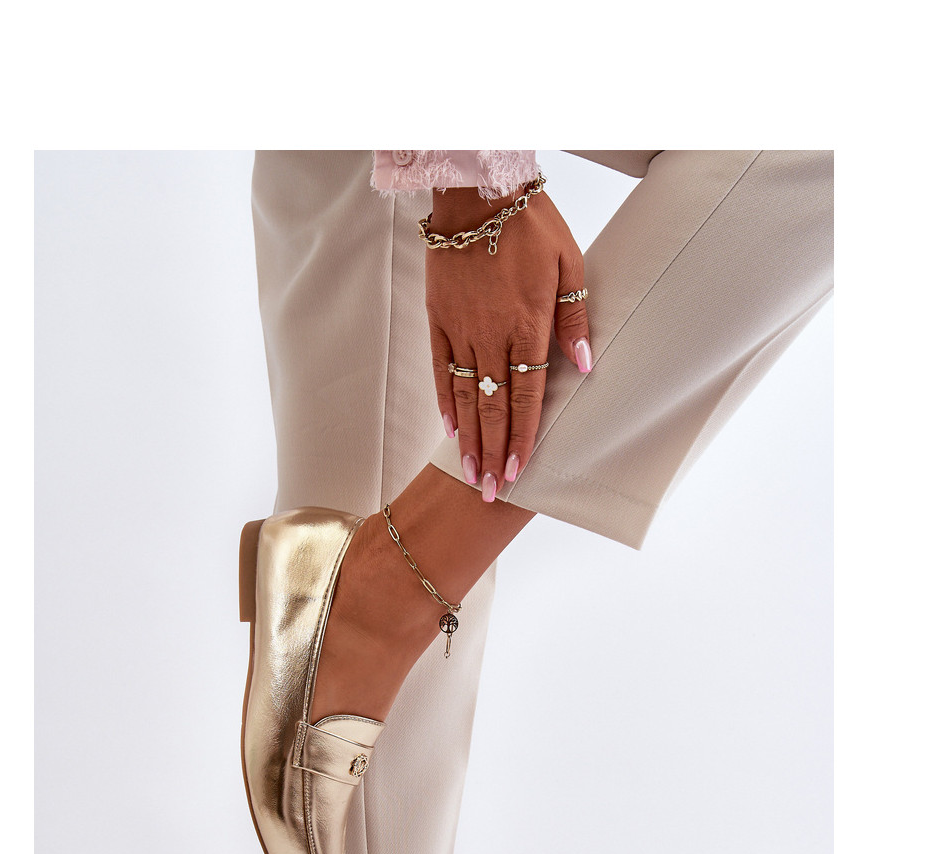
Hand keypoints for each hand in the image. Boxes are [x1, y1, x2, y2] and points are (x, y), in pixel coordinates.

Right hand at [425, 184, 590, 501]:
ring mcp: (461, 328)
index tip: (521, 472)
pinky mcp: (438, 318)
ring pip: (466, 395)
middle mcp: (492, 334)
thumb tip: (585, 367)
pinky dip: (446, 401)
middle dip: (493, 454)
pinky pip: (441, 368)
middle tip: (492, 492)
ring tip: (471, 474)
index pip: (527, 395)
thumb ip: (576, 319)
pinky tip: (451, 429)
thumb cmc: (532, 226)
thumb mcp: (570, 264)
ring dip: (469, 439)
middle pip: (494, 406)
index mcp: (528, 325)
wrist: (477, 191)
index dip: (524, 438)